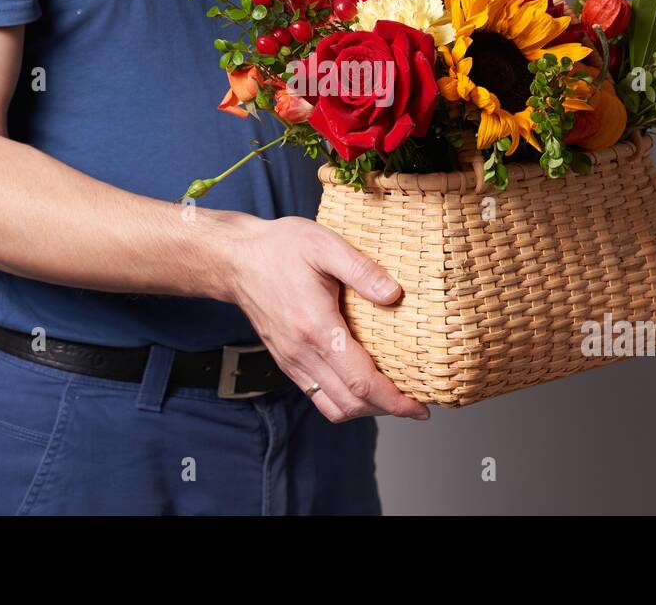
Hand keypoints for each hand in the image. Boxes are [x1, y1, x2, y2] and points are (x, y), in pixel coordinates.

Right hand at [228, 216, 430, 421]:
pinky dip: (345, 400)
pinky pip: (317, 395)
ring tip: (392, 397)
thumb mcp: (324, 245)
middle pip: (350, 403)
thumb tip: (394, 294)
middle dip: (387, 410)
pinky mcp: (286, 361)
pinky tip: (361, 383)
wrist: (236, 258)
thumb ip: (361, 270)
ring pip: (333, 406)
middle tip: (415, 404)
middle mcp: (301, 353)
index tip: (419, 407)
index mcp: (316, 328)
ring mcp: (291, 361)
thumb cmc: (280, 248)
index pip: (360, 382)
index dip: (394, 400)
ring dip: (365, 409)